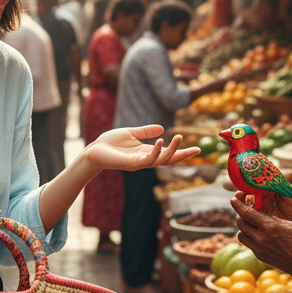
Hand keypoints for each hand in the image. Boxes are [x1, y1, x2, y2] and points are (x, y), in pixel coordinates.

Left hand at [85, 126, 199, 172]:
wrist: (94, 150)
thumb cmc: (110, 142)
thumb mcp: (131, 133)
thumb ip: (146, 131)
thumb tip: (163, 128)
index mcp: (146, 152)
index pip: (168, 154)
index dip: (182, 152)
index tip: (198, 149)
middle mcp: (145, 159)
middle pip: (169, 160)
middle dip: (183, 155)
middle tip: (197, 149)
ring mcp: (139, 163)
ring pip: (161, 160)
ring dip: (171, 150)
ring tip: (179, 137)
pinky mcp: (131, 164)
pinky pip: (147, 159)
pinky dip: (156, 151)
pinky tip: (161, 141)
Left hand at [229, 193, 291, 277]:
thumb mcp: (287, 224)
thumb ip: (270, 219)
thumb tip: (259, 214)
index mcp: (269, 226)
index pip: (246, 213)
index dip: (237, 205)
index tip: (233, 199)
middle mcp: (261, 237)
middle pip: (240, 223)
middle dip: (239, 215)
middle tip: (243, 211)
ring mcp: (258, 248)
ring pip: (240, 234)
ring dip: (243, 227)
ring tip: (249, 224)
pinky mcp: (259, 255)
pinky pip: (248, 243)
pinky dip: (249, 237)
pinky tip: (256, 235)